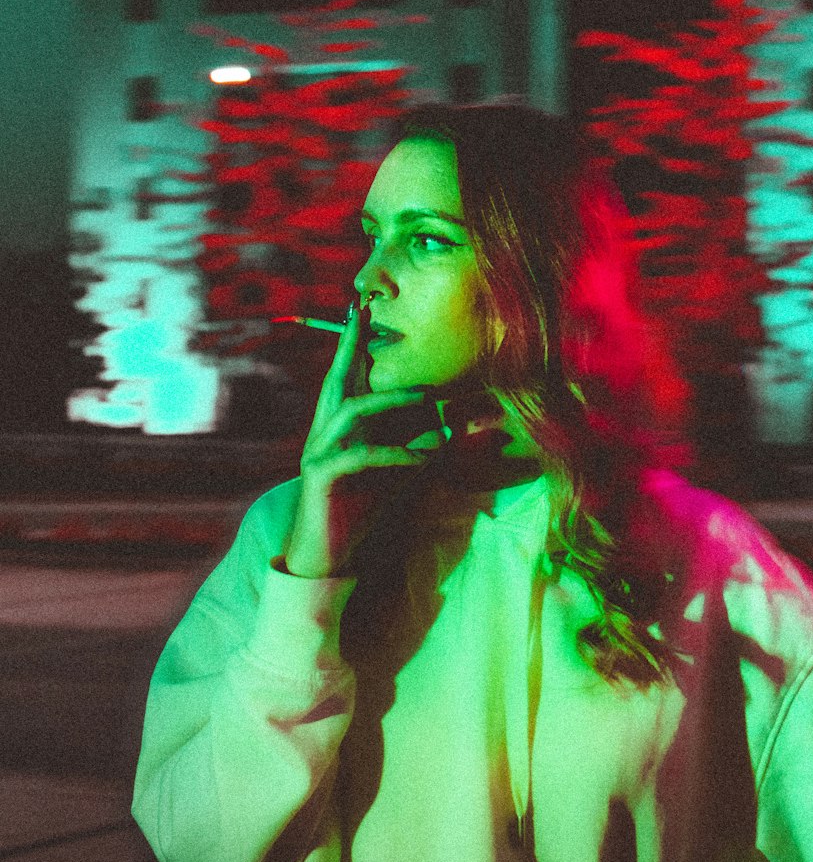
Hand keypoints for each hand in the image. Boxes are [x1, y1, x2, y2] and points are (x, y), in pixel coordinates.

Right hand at [284, 305, 441, 577]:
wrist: (327, 553)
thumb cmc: (360, 508)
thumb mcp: (392, 470)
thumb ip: (410, 445)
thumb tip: (445, 426)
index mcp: (337, 424)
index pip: (347, 376)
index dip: (354, 342)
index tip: (363, 308)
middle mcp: (324, 430)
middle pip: (339, 378)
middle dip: (352, 344)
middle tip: (367, 313)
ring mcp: (319, 451)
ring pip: (352, 410)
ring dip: (391, 399)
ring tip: (427, 397)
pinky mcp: (322, 476)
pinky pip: (362, 455)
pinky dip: (397, 454)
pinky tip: (425, 459)